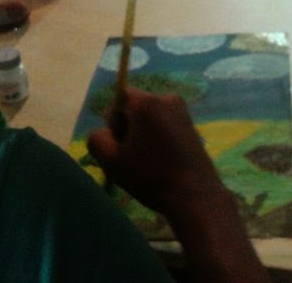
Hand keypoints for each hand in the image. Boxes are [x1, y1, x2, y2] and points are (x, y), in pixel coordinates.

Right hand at [88, 88, 224, 217]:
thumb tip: (103, 130)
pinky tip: (161, 159)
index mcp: (147, 102)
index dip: (113, 121)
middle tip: (131, 157)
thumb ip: (97, 139)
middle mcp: (166, 98)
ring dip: (142, 134)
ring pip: (149, 116)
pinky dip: (157, 136)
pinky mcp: (190, 122)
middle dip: (128, 128)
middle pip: (135, 106)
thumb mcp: (112, 162)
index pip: (119, 97)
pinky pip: (163, 122)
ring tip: (147, 161)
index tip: (119, 145)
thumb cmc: (150, 176)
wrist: (193, 195)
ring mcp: (182, 109)